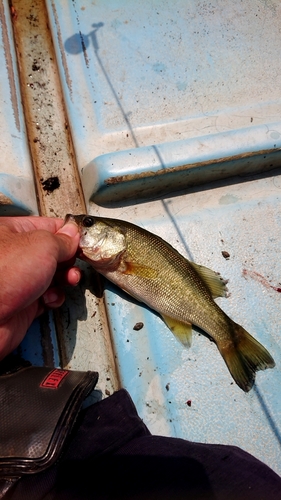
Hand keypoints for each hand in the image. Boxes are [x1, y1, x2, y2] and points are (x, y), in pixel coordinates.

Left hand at [0, 216, 80, 359]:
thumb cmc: (1, 278)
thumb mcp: (42, 246)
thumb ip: (62, 239)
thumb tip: (72, 235)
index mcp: (13, 232)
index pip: (48, 226)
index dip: (69, 232)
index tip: (84, 239)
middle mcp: (15, 255)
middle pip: (53, 251)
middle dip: (69, 258)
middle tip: (75, 262)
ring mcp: (19, 279)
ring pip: (53, 275)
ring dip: (66, 278)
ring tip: (69, 279)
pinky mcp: (23, 302)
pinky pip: (48, 296)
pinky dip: (54, 297)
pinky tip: (50, 297)